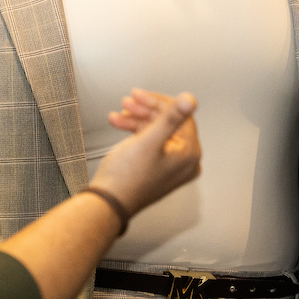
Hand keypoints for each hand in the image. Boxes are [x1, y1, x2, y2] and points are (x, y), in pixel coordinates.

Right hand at [90, 89, 200, 215]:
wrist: (107, 202)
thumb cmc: (126, 178)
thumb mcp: (149, 141)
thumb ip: (171, 118)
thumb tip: (191, 100)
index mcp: (189, 155)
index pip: (181, 116)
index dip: (158, 102)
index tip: (141, 95)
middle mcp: (184, 162)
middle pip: (169, 123)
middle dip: (145, 111)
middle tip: (129, 102)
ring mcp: (171, 167)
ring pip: (157, 131)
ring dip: (137, 120)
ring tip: (120, 114)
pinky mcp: (158, 169)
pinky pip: (151, 143)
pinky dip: (136, 132)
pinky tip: (120, 124)